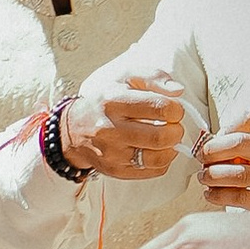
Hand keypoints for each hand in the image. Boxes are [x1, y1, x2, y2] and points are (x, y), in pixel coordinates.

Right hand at [56, 74, 188, 181]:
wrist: (72, 128)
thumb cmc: (104, 100)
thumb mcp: (124, 77)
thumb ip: (153, 77)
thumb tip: (178, 91)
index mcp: (113, 101)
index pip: (160, 107)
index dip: (176, 109)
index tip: (173, 109)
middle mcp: (110, 128)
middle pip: (161, 136)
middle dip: (176, 131)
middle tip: (172, 126)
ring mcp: (112, 153)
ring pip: (159, 158)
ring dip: (171, 148)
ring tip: (164, 138)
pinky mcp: (116, 170)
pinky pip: (154, 171)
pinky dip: (162, 160)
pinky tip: (154, 150)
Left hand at [195, 108, 249, 215]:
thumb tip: (218, 140)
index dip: (229, 125)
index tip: (219, 136)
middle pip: (240, 144)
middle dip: (213, 150)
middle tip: (203, 157)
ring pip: (238, 173)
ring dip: (212, 175)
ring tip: (204, 176)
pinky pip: (242, 197)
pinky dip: (220, 195)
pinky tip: (212, 194)